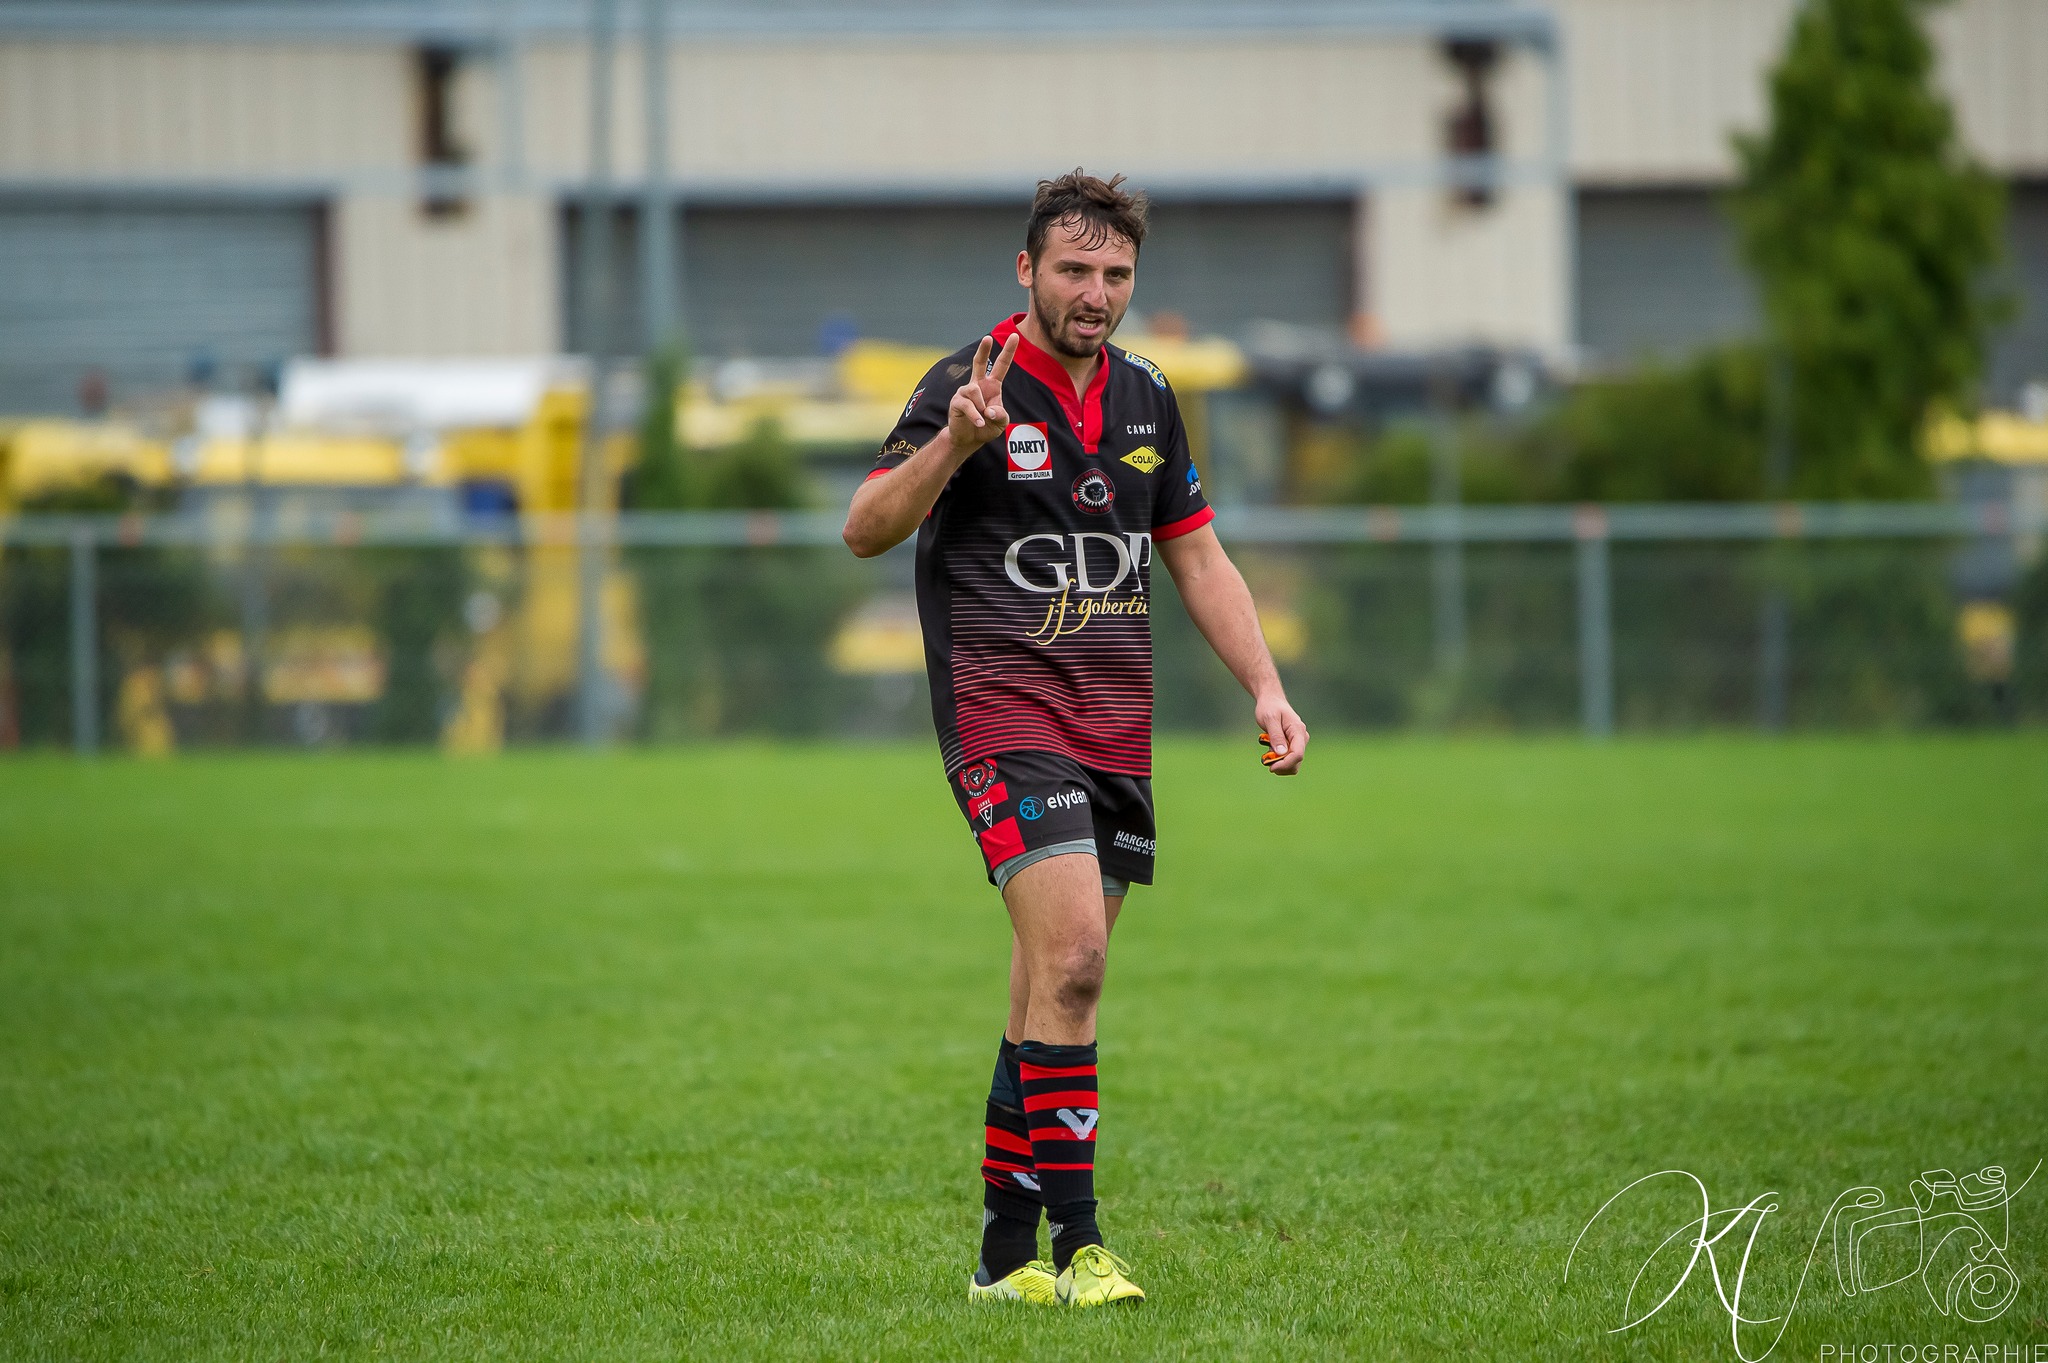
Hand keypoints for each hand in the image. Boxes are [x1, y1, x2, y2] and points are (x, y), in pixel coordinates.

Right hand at [946, 333, 1019, 456]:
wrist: (968, 439)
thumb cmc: (986, 427)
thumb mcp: (1001, 423)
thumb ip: (1000, 415)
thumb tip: (989, 409)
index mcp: (992, 385)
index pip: (1001, 365)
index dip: (1008, 351)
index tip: (1015, 336)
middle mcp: (978, 385)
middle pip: (979, 362)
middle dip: (983, 350)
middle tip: (987, 338)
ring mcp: (965, 392)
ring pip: (975, 392)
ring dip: (982, 408)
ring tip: (982, 419)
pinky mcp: (956, 401)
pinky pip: (967, 405)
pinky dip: (975, 416)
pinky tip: (979, 423)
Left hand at [1255, 697, 1308, 774]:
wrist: (1271, 701)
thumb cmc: (1269, 707)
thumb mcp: (1270, 719)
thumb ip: (1276, 735)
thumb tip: (1281, 753)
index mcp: (1298, 731)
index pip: (1298, 754)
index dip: (1285, 764)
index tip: (1271, 767)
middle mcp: (1301, 738)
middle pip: (1296, 761)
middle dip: (1281, 766)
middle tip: (1266, 761)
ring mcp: (1298, 742)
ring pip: (1293, 763)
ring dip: (1279, 764)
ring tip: (1266, 754)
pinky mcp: (1292, 745)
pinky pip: (1288, 759)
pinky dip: (1278, 760)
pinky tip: (1269, 751)